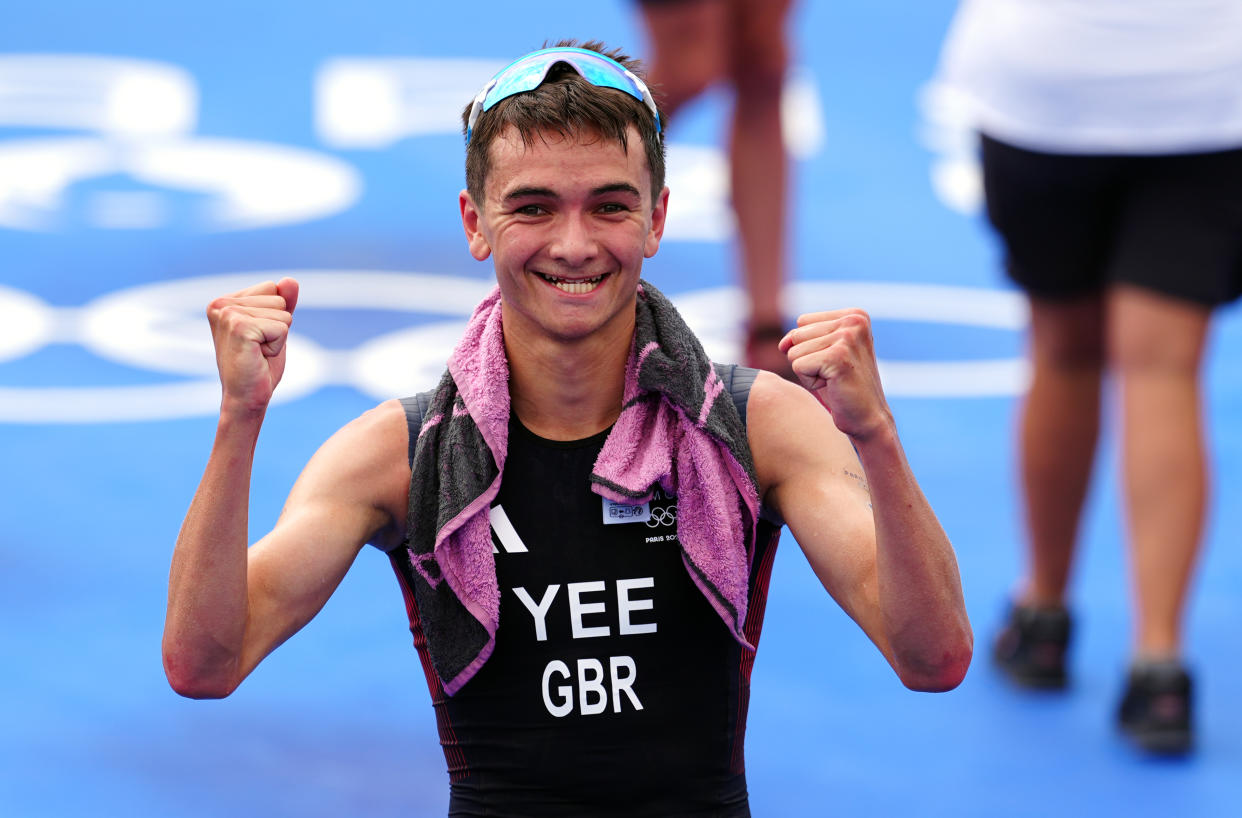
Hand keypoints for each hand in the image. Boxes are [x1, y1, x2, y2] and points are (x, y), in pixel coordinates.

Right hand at [206, 278, 298, 413]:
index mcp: (224, 300)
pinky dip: (277, 346)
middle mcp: (221, 303)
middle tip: (257, 348)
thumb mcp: (274, 327)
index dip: (274, 316)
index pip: (272, 288)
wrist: (246, 398)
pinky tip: (259, 357)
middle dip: (277, 326)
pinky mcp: (239, 327)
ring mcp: (227, 314)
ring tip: (257, 353)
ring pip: (283, 313)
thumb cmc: (259, 365)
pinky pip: (282, 328)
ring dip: (277, 337)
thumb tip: (290, 280)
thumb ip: (283, 303)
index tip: (257, 337)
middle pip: (278, 298)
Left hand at [778, 309, 892, 440]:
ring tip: (834, 380)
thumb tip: (783, 344)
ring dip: (809, 372)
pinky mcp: (838, 357)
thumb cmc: (843, 387)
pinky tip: (833, 386)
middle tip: (834, 373)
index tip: (835, 362)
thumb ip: (800, 338)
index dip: (810, 347)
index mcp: (854, 314)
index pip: (802, 322)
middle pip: (797, 336)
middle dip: (808, 360)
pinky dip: (810, 382)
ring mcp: (847, 337)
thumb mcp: (822, 353)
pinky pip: (798, 366)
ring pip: (794, 352)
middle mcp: (854, 321)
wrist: (867, 418)